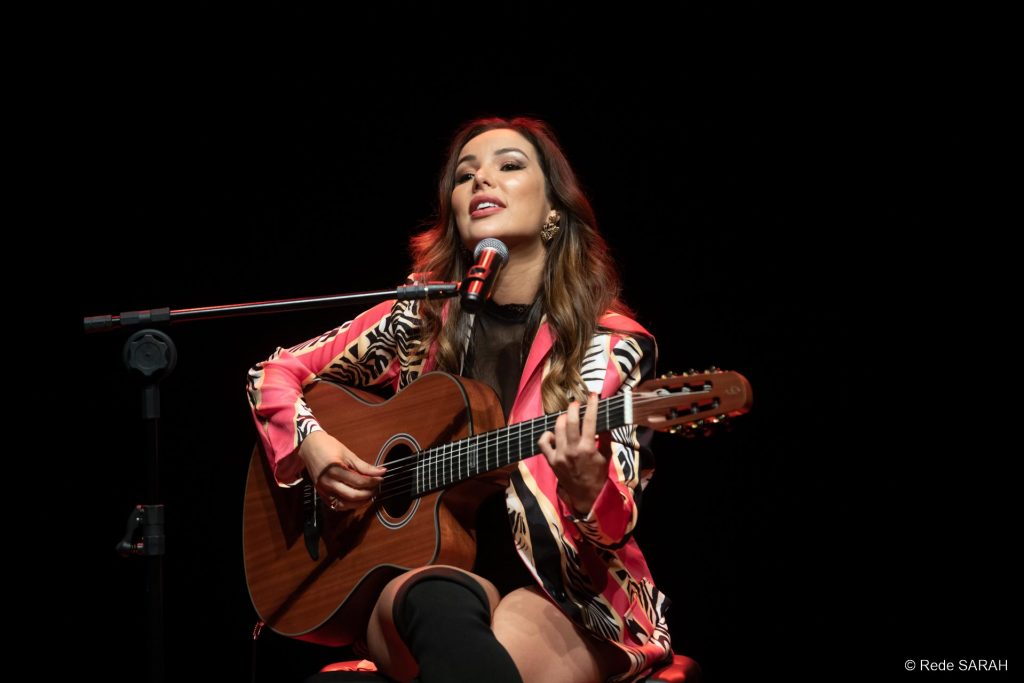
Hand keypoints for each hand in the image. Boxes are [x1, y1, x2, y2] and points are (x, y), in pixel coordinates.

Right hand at [298, 431, 385, 509]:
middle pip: (353, 495)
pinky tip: (356, 499)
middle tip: (376, 488)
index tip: (381, 478)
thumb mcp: (348, 454)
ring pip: (345, 504)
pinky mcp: (321, 494)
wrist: (309, 446)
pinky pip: (336, 505)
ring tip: (368, 494)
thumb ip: (365, 466)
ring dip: (359, 502)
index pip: (358, 481)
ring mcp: (323, 490)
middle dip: (368, 493)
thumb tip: (381, 471)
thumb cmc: (328, 447)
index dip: (372, 482)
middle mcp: (328, 483)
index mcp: (335, 470)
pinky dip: (348, 505)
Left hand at [537, 392, 605, 514]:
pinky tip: (553, 433)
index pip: (590, 420)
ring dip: (561, 418)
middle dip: (573, 408)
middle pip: (570, 421)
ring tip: (566, 416)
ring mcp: (560, 455)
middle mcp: (572, 450)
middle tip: (576, 404)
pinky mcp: (551, 461)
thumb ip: (607, 438)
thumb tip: (606, 420)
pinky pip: (543, 443)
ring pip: (556, 429)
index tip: (593, 396)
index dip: (592, 405)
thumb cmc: (598, 474)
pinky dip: (547, 435)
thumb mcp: (607, 456)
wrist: (587, 495)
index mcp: (588, 448)